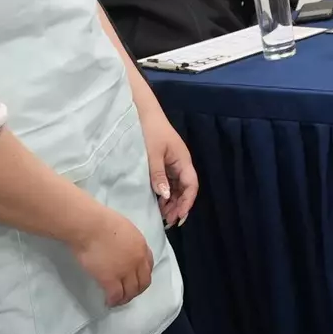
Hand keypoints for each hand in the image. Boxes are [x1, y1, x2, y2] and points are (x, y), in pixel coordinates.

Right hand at [71, 207, 154, 307]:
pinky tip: (108, 302)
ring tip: (118, 301)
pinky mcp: (110, 279)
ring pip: (131, 291)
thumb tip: (121, 248)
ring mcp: (125, 271)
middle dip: (137, 290)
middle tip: (128, 294)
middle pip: (144, 281)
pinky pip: (116, 295)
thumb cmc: (101, 222)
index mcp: (141, 246)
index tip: (136, 278)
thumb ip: (128, 242)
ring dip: (126, 298)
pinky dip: (113, 301)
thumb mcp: (125, 229)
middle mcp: (137, 261)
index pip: (149, 265)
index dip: (143, 274)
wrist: (90, 226)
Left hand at [140, 105, 198, 227]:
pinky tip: (157, 202)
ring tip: (162, 216)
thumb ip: (158, 176)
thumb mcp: (152, 155)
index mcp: (183, 160)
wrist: (141, 112)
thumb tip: (165, 197)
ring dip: (171, 201)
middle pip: (185, 189)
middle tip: (167, 222)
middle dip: (179, 206)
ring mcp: (171, 163)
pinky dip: (164, 194)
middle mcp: (180, 163)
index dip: (187, 202)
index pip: (191, 185)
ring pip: (176, 187)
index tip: (178, 217)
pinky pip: (168, 182)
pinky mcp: (162, 162)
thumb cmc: (149, 131)